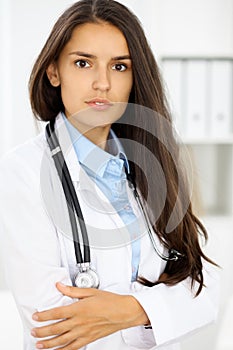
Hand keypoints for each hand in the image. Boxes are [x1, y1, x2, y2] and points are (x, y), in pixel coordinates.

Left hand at [31, 282, 148, 348]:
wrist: (124, 312)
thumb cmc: (110, 301)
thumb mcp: (91, 291)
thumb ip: (72, 290)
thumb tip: (60, 286)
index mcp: (79, 309)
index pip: (57, 313)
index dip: (44, 316)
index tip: (36, 316)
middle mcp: (80, 322)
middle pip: (56, 329)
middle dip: (42, 331)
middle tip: (34, 332)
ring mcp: (84, 332)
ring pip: (62, 341)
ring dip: (49, 343)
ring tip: (39, 344)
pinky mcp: (89, 339)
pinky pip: (73, 347)